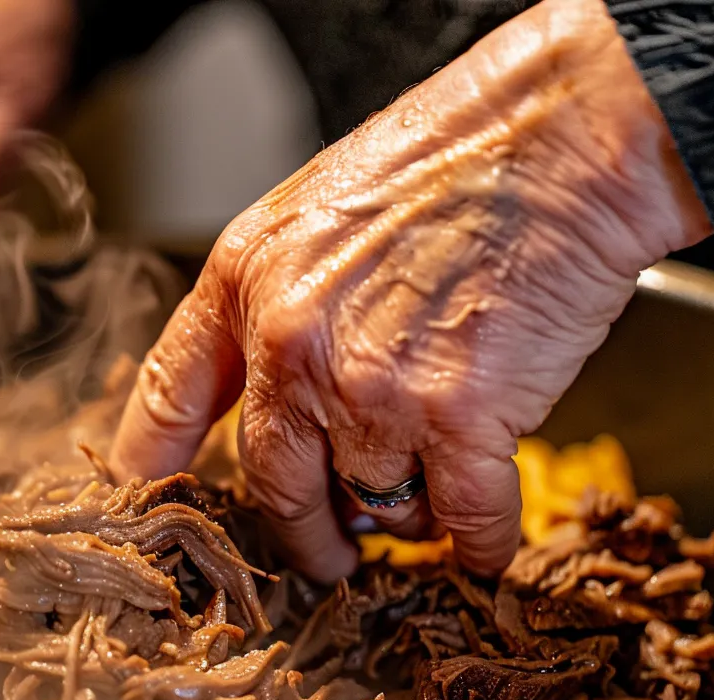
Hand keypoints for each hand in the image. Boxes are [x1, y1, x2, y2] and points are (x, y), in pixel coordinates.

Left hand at [110, 0, 710, 582]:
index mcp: (244, 282)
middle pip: (275, 487)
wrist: (563, 134)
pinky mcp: (459, 415)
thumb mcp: (319, 208)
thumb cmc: (454, 155)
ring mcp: (369, 386)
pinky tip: (485, 538)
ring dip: (407, 514)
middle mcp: (290, 344)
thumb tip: (293, 404)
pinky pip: (461, 520)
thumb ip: (284, 305)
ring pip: (375, 505)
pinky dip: (478, 541)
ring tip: (437, 487)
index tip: (150, 507)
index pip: (169, 398)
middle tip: (331, 551)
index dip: (152, 467)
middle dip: (307, 537)